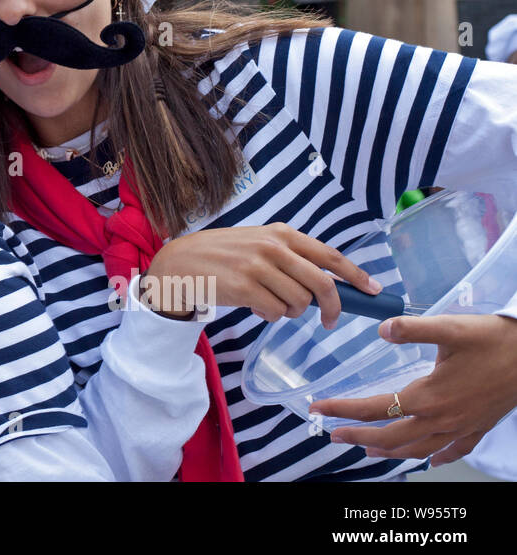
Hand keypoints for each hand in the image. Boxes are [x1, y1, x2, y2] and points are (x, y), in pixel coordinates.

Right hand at [141, 223, 380, 326]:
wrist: (180, 262)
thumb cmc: (223, 255)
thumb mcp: (258, 243)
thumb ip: (290, 257)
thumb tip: (329, 284)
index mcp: (281, 233)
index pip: (330, 255)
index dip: (356, 275)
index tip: (374, 290)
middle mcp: (273, 247)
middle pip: (322, 284)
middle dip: (333, 308)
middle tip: (330, 321)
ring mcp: (258, 267)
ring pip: (299, 303)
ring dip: (290, 311)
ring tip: (271, 303)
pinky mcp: (245, 287)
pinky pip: (276, 312)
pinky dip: (271, 316)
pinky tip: (256, 308)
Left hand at [312, 313, 516, 463]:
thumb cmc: (492, 339)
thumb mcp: (449, 327)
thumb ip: (411, 328)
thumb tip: (381, 330)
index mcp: (429, 396)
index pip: (376, 408)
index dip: (344, 410)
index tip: (318, 409)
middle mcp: (442, 419)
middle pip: (392, 437)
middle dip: (358, 437)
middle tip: (333, 435)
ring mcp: (462, 427)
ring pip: (419, 449)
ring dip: (390, 452)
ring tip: (369, 451)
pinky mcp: (479, 427)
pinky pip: (454, 451)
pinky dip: (437, 458)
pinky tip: (429, 461)